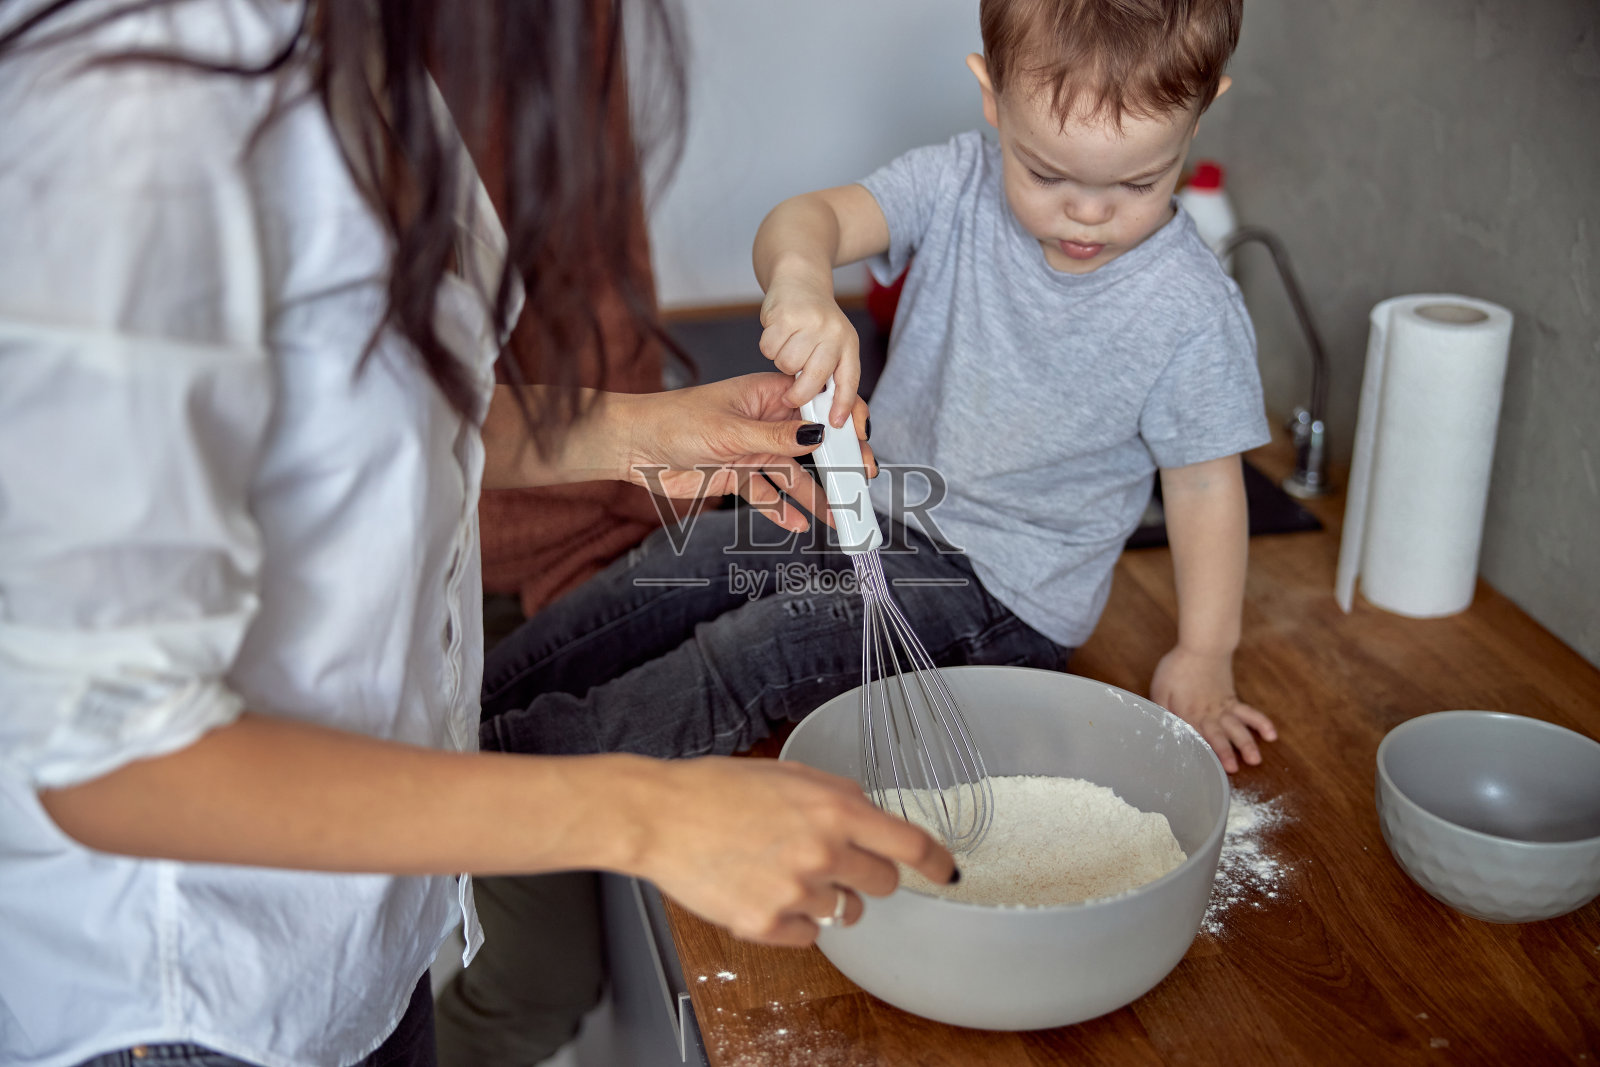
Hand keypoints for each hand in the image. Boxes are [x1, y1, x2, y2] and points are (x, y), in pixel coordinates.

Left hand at [618, 374, 872, 533]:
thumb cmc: (674, 421)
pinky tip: (797, 524)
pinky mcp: (736, 475)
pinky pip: (767, 494)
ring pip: (792, 474)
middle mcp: (764, 421)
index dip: (842, 419)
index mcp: (767, 395)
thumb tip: (819, 433)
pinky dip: (781, 510)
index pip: (815, 402)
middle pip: (811, 442)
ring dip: (814, 495)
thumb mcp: (730, 431)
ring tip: (838, 516)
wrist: (632, 446)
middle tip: (862, 481)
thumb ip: (776, 437)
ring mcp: (752, 449)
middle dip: (838, 461)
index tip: (863, 440)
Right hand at [632, 757, 954, 946]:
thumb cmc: (717, 789)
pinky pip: (807, 936)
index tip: (947, 872)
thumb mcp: (790, 773)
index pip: (911, 844)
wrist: (660, 816)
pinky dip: (792, 920)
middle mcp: (824, 853)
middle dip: (866, 874)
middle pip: (884, 884)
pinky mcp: (767, 925)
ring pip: (844, 912)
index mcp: (836, 809)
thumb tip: (871, 819)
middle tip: (832, 862)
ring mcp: (797, 894)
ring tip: (782, 871)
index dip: (936, 862)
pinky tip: (762, 890)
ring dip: (825, 897)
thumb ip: (839, 796)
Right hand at [759, 273, 862, 426]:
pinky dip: (769, 347)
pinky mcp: (785, 315)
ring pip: (787, 364)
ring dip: (782, 361)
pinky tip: (778, 335)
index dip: (843, 405)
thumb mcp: (834, 344)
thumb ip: (832, 374)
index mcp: (848, 343)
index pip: (849, 380)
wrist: (799, 280)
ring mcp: (810, 322)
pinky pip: (769, 350)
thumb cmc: (816, 320)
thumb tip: (829, 414)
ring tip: (789, 347)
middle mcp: (833, 332)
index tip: (836, 423)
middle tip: (791, 396)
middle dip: (799, 394)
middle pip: (813, 379)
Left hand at [1150, 646, 1275, 773]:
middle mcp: (1208, 713)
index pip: (1195, 735)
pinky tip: (1271, 735)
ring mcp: (1223, 707)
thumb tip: (1161, 726)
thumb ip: (1161, 709)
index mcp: (1188, 712)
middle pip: (1218, 734)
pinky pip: (1250, 713)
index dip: (1201, 751)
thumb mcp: (1160, 688)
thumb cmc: (1178, 666)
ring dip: (1247, 743)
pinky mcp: (1232, 700)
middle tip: (1234, 769)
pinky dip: (1261, 723)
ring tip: (1256, 759)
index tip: (1206, 766)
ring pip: (1238, 727)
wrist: (1202, 647)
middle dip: (1226, 752)